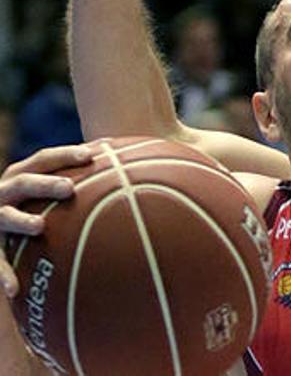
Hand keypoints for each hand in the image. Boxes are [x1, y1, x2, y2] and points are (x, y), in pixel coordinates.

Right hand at [0, 145, 94, 297]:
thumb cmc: (30, 205)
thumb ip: (78, 181)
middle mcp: (4, 193)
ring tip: (39, 225)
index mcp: (21, 175)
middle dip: (44, 184)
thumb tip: (125, 165)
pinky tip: (15, 288)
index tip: (90, 155)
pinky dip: (3, 275)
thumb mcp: (45, 190)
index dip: (65, 155)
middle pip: (24, 183)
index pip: (43, 159)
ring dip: (20, 220)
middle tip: (68, 188)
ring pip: (5, 217)